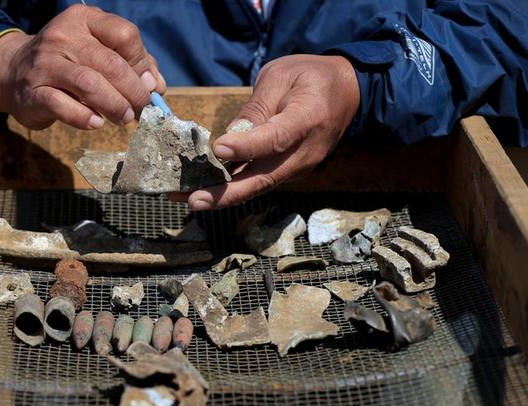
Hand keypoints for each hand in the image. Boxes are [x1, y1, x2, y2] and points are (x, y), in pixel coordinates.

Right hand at [0, 4, 165, 129]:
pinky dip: (85, 118)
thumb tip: (157, 86)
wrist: (14, 72)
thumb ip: (131, 64)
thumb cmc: (68, 64)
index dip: (142, 63)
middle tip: (142, 109)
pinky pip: (63, 106)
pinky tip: (96, 123)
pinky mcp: (34, 92)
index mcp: (84, 20)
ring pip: (89, 84)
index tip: (149, 85)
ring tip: (125, 118)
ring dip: (115, 105)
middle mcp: (63, 37)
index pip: (124, 35)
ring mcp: (45, 64)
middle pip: (111, 64)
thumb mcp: (98, 52)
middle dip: (134, 91)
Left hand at [171, 54, 358, 209]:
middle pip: (265, 178)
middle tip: (193, 199)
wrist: (347, 92)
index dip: (247, 147)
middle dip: (227, 193)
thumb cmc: (311, 77)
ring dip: (223, 195)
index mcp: (308, 119)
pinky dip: (233, 187)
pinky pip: (260, 181)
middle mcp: (305, 152)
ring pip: (260, 185)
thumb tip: (230, 136)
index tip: (218, 149)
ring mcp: (299, 166)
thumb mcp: (282, 76)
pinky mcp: (290, 171)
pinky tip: (206, 189)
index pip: (276, 139)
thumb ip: (258, 106)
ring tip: (188, 197)